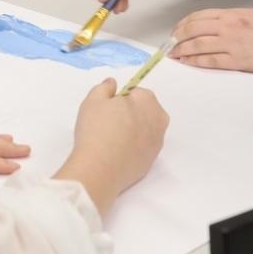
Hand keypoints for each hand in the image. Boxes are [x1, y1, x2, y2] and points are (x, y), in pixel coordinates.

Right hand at [53, 78, 168, 215]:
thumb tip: (113, 83)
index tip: (107, 109)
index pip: (135, 92)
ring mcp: (157, 143)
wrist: (99, 170)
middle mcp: (159, 120)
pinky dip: (132, 147)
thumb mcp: (93, 100)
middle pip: (144, 111)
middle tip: (108, 124)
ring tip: (111, 139)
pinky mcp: (151, 162)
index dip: (119, 99)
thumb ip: (104, 87)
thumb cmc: (96, 129)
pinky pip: (142, 148)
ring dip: (132, 131)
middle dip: (129, 113)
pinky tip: (116, 153)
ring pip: (144, 130)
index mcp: (148, 101)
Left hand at [170, 8, 252, 72]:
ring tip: (173, 54)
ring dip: (182, 50)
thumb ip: (227, 20)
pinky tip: (187, 62)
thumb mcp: (247, 16)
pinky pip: (210, 60)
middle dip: (178, 37)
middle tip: (170, 44)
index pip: (199, 17)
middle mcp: (226, 27)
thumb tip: (209, 29)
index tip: (176, 30)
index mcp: (229, 14)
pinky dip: (195, 60)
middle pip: (193, 30)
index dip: (183, 24)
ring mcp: (230, 44)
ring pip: (198, 45)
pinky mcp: (236, 60)